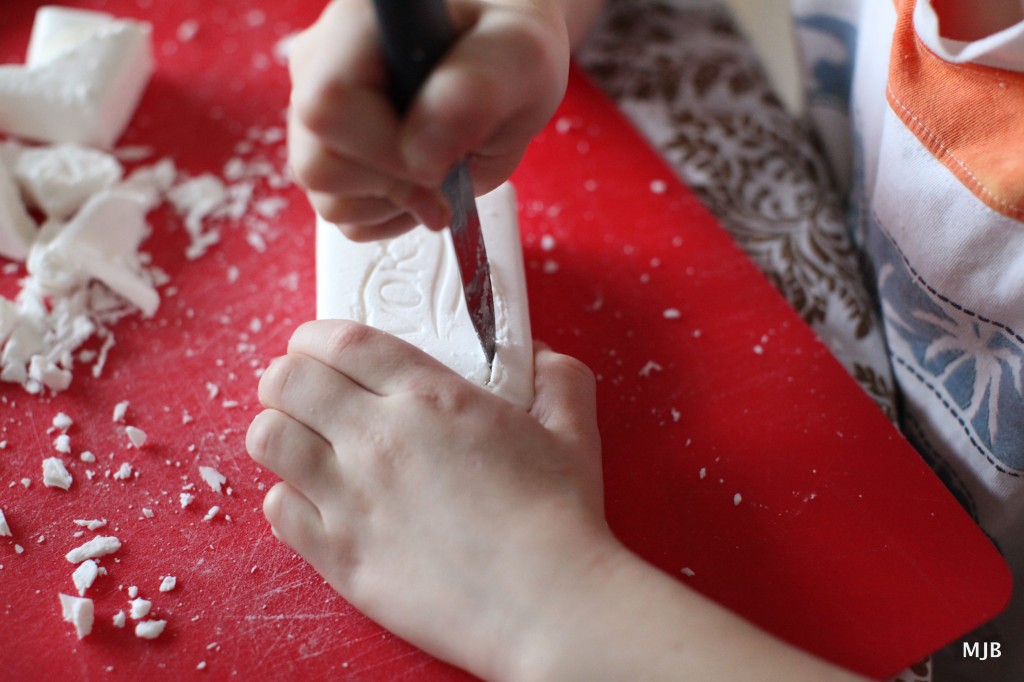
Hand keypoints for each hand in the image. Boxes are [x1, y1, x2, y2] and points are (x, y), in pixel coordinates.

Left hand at [246, 320, 607, 679]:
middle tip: (308, 392)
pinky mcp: (340, 556)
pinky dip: (289, 498)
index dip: (315, 336)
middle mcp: (377, 440)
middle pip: (286, 382)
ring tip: (306, 442)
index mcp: (429, 398)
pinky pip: (278, 510)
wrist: (546, 605)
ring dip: (280, 431)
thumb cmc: (558, 518)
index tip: (318, 345)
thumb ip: (557, 378)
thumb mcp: (572, 429)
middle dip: (288, 377)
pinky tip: (320, 501)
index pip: (339, 341)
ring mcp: (350, 500)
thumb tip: (537, 355)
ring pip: (269, 440)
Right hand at [287, 0, 572, 239]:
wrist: (506, 67)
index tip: (444, 157)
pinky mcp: (330, 154)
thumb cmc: (511, 50)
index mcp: (359, 26)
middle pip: (318, 164)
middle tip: (451, 168)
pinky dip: (392, 214)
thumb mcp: (521, 57)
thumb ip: (475, 92)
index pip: (328, 105)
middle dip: (395, 187)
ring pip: (326, 198)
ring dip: (396, 203)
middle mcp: (322, 65)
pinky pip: (344, 216)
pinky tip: (424, 181)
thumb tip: (421, 152)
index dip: (384, 151)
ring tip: (441, 168)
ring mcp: (318, 114)